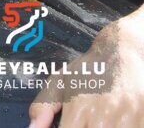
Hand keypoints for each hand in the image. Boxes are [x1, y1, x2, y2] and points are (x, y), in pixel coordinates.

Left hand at [29, 20, 143, 126]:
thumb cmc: (89, 69)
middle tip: (89, 121)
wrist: (123, 51)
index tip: (72, 125)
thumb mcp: (61, 82)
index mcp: (78, 109)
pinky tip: (120, 120)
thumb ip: (44, 106)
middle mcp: (102, 117)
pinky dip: (127, 126)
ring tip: (105, 120)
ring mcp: (126, 118)